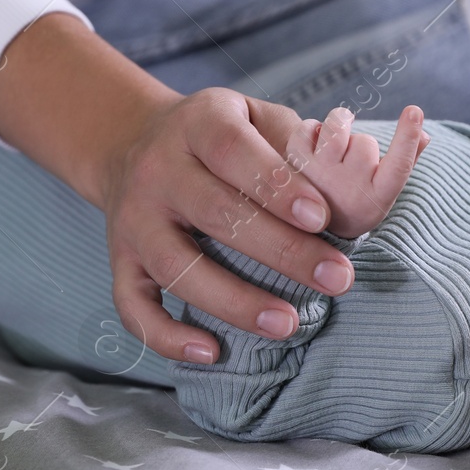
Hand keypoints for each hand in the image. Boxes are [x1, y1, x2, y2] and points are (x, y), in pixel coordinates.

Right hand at [0, 15, 356, 366]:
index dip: (276, 184)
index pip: (232, 150)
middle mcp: (157, 169)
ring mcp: (133, 218)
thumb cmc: (220, 136)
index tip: (322, 217)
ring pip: (176, 266)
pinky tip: (211, 352)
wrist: (131, 142)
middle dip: (281, 250)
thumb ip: (297, 145)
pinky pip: (132, 304)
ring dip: (234, 301)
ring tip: (289, 324)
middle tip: (337, 278)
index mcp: (197, 123)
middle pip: (214, 213)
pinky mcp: (120, 260)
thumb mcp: (255, 116)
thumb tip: (350, 190)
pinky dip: (166, 335)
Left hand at [286, 105, 429, 237]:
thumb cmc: (358, 198)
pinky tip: (315, 141)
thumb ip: (408, 159)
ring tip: (337, 136)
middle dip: (361, 143)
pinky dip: (311, 128)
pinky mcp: (294, 169)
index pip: (399, 166)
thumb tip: (425, 133)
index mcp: (378, 197)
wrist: (314, 231)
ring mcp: (319, 180)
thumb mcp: (385, 187)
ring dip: (339, 125)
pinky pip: (306, 129)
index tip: (414, 110)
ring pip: (336, 130)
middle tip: (353, 159)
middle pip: (366, 143)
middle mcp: (349, 191)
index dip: (407, 137)